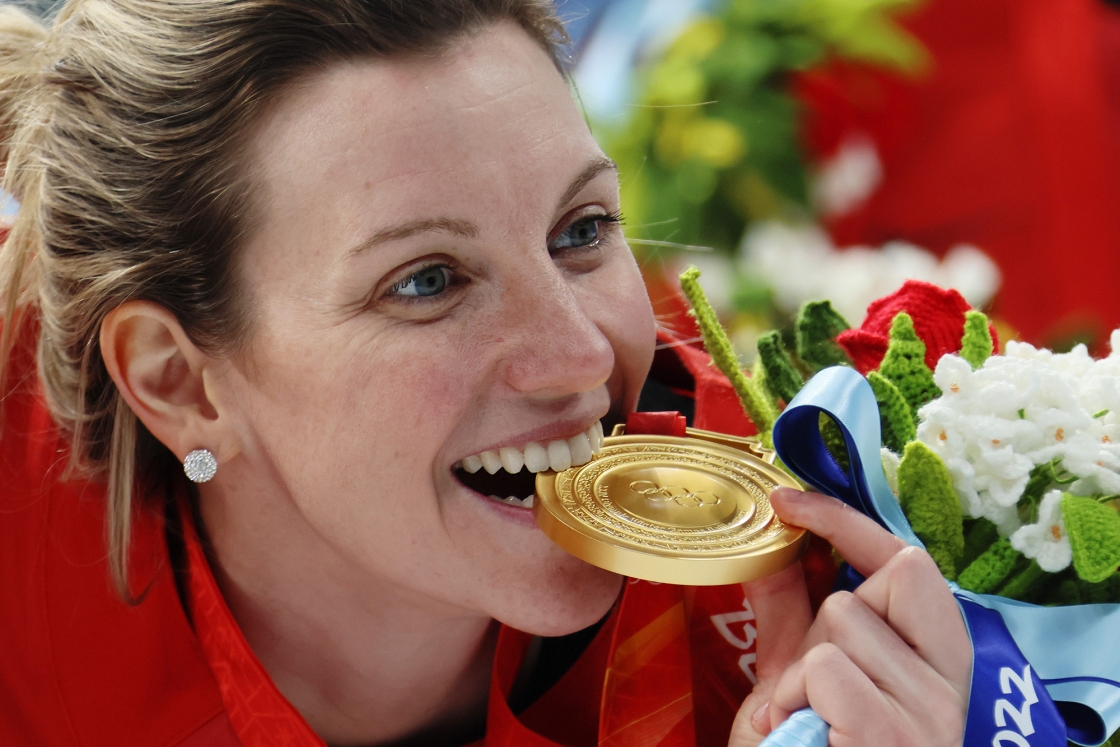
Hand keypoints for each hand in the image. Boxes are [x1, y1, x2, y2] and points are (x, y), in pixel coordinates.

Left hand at [728, 488, 970, 746]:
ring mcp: (932, 709)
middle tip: (818, 677)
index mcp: (937, 662)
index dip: (847, 520)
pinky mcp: (896, 732)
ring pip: (843, 620)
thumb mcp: (799, 677)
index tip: (789, 501)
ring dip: (800, 670)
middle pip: (885, 577)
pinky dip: (794, 695)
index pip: (909, 562)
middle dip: (832, 616)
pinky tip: (802, 733)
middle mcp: (952, 682)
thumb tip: (769, 543)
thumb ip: (791, 611)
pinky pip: (826, 664)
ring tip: (807, 719)